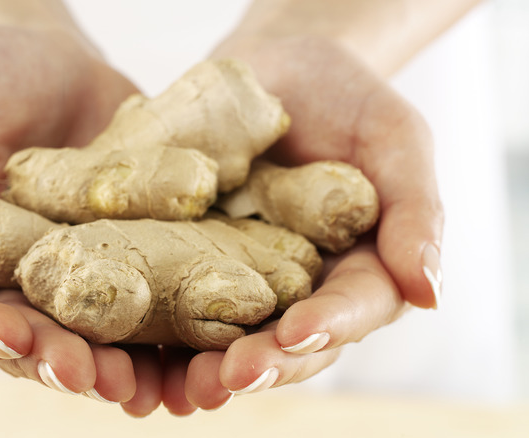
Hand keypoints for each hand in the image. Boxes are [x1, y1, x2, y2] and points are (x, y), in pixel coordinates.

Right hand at [0, 26, 165, 412]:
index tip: (13, 335)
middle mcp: (13, 282)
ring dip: (116, 368)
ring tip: (142, 385)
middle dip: (60, 362)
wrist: (54, 60)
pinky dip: (165, 335)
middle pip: (29, 339)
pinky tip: (189, 353)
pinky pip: (147, 302)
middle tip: (94, 378)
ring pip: (90, 337)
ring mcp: (75, 277)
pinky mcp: (129, 259)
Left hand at [174, 36, 440, 409]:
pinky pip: (171, 295)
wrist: (278, 68)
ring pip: (225, 332)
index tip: (295, 333)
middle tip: (226, 378)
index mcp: (355, 272)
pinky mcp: (188, 257)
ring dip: (202, 364)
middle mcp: (297, 288)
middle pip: (284, 339)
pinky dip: (155, 324)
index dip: (325, 327)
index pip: (350, 309)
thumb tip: (429, 293)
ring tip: (180, 384)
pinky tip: (132, 344)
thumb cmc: (348, 100)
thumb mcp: (396, 142)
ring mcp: (239, 277)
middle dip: (258, 362)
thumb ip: (415, 212)